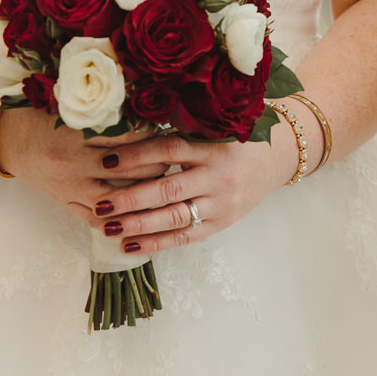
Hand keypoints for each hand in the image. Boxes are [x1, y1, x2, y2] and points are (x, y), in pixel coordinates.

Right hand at [0, 107, 168, 209]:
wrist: (8, 140)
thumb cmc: (43, 115)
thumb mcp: (71, 105)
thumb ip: (106, 108)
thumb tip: (148, 100)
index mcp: (76, 133)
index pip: (128, 137)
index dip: (155, 135)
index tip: (174, 130)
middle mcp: (75, 163)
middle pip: (130, 169)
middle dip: (158, 163)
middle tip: (179, 157)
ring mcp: (71, 187)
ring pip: (119, 198)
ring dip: (145, 193)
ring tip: (170, 184)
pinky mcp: (67, 203)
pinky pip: (98, 221)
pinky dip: (123, 220)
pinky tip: (146, 216)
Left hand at [82, 131, 298, 255]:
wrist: (276, 159)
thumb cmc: (235, 140)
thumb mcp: (213, 129)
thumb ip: (179, 131)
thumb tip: (126, 133)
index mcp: (214, 146)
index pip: (170, 149)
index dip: (137, 156)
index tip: (106, 160)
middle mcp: (219, 176)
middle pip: (169, 189)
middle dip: (131, 198)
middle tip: (99, 204)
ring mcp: (223, 203)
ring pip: (175, 217)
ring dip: (139, 224)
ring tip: (108, 227)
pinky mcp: (222, 223)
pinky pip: (186, 237)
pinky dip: (157, 243)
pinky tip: (130, 245)